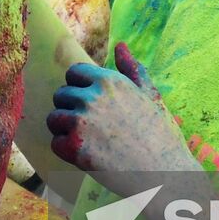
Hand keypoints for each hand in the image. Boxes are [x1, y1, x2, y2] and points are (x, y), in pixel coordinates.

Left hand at [47, 43, 199, 196]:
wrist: (165, 174)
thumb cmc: (161, 135)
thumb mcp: (150, 95)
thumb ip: (132, 68)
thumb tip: (121, 45)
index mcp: (109, 81)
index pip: (73, 73)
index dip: (80, 88)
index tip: (92, 105)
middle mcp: (92, 97)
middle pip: (60, 95)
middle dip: (71, 109)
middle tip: (93, 128)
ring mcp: (81, 122)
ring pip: (53, 119)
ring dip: (65, 130)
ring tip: (89, 141)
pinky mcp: (75, 148)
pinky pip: (55, 143)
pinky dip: (66, 151)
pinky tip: (88, 156)